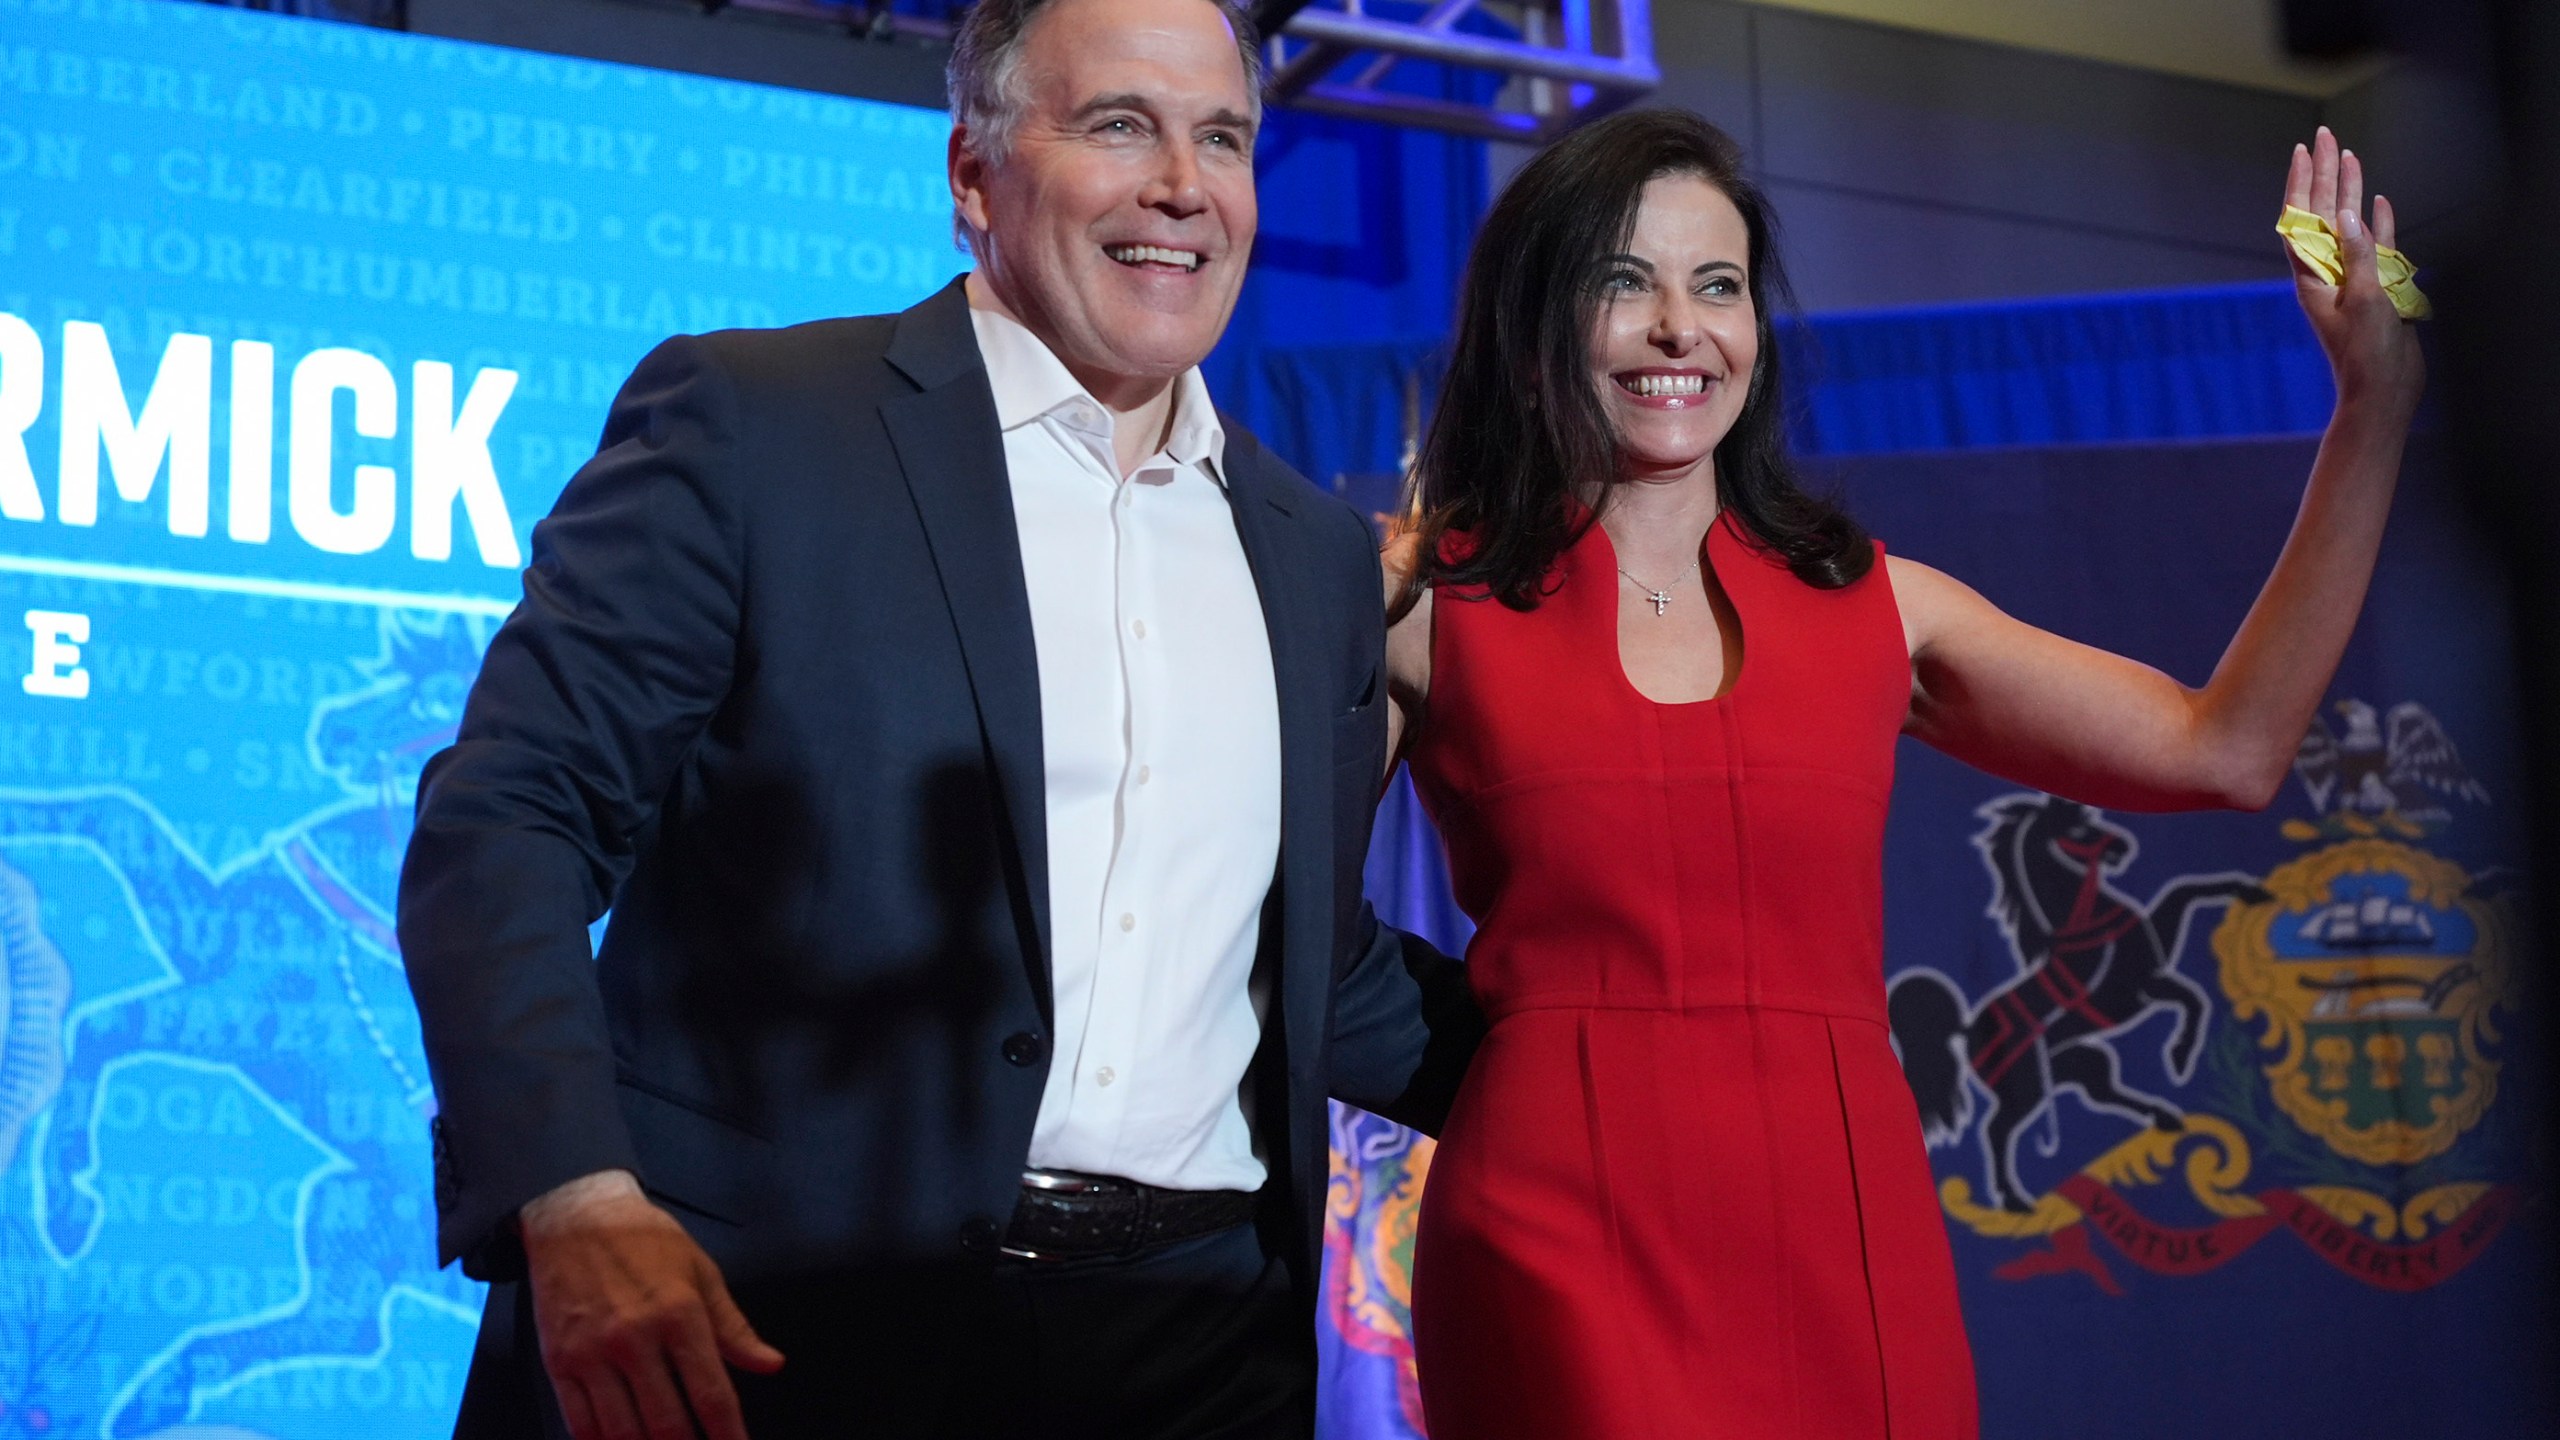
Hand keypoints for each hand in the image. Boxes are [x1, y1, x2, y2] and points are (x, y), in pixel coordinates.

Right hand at [520, 1170, 785, 1439]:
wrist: (575, 1217)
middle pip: (666, 1422)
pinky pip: (579, 1422)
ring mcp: (592, 1354)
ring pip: (622, 1431)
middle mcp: (634, 1339)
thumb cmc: (646, 1242)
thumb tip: (771, 1365)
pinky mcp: (558, 1362)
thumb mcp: (702, 1272)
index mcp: (679, 1315)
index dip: (728, 1434)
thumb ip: (734, 1327)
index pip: (710, 1392)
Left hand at [2284, 125, 2424, 417]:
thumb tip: (2351, 214)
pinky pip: (2375, 247)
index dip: (2303, 182)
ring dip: (2349, 191)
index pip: (2302, 219)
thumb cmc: (2367, 353)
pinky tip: (2378, 201)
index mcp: (2313, 276)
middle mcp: (2328, 272)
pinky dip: (2377, 223)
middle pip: (2323, 213)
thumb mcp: (2364, 300)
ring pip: (2349, 224)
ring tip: (2350, 157)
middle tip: (2326, 136)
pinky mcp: (2376, 287)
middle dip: (2324, 174)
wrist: (2383, 391)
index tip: (2304, 150)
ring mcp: (2352, 278)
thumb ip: (2359, 256)